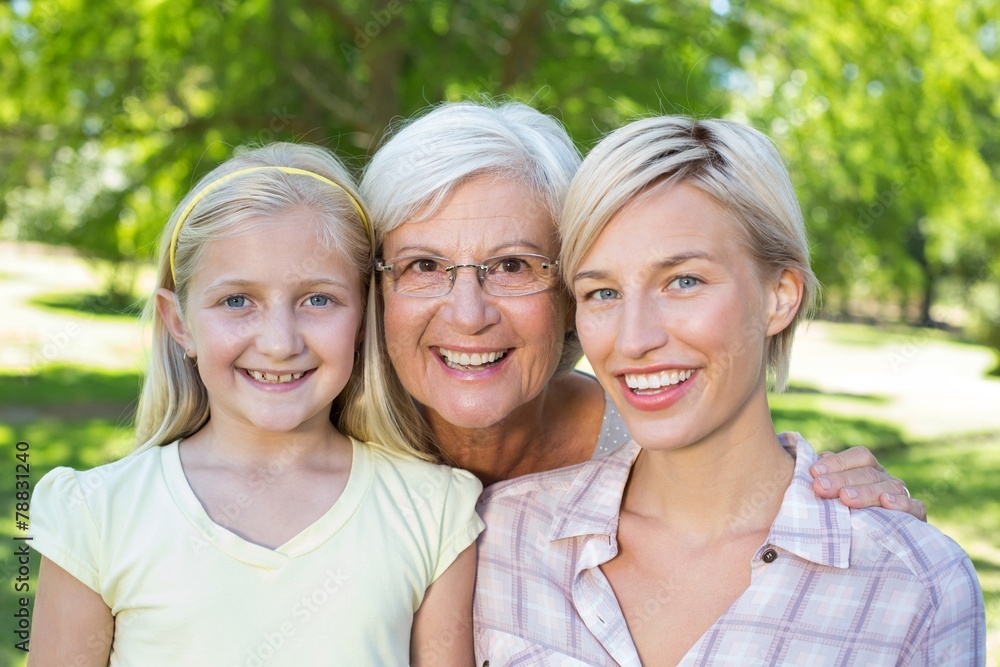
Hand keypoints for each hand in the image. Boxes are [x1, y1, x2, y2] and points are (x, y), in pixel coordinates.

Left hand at [809, 446, 925, 520]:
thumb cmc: (846, 516)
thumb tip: (811, 470)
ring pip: (889, 487)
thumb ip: (826, 481)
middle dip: (842, 479)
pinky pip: (915, 507)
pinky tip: (886, 502)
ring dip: (866, 491)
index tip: (814, 473)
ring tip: (846, 498)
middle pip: (868, 472)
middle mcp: (886, 480)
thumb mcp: (834, 497)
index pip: (859, 456)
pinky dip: (902, 504)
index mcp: (869, 469)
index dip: (838, 462)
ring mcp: (902, 497)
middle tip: (821, 487)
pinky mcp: (916, 517)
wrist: (877, 548)